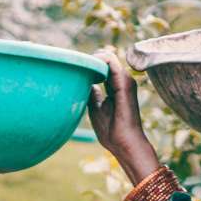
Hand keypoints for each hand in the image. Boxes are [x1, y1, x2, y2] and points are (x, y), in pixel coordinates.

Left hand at [88, 49, 159, 185]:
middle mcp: (122, 80)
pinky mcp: (124, 83)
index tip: (76, 71)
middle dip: (88, 60)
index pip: (103, 66)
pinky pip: (110, 61)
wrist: (124, 144)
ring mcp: (125, 80)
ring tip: (79, 67)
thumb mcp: (96, 108)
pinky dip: (98, 60)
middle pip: (105, 59)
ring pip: (107, 57)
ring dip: (92, 59)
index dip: (89, 65)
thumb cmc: (112, 132)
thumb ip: (92, 94)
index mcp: (116, 86)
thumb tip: (85, 82)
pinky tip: (87, 67)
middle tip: (75, 68)